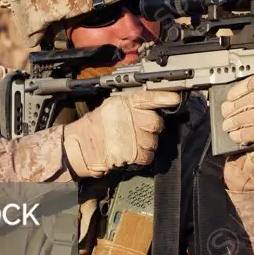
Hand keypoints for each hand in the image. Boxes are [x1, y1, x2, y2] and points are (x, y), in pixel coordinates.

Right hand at [63, 90, 180, 177]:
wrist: (78, 147)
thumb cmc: (93, 128)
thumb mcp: (110, 108)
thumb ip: (131, 106)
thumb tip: (151, 109)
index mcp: (123, 104)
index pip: (149, 97)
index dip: (164, 98)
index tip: (175, 99)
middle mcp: (128, 118)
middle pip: (156, 122)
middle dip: (152, 128)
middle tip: (140, 131)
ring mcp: (131, 136)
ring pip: (154, 141)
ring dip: (146, 144)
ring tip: (131, 143)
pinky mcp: (131, 154)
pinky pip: (148, 156)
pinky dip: (143, 157)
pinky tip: (132, 153)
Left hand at [221, 75, 253, 190]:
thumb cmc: (252, 133)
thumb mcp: (248, 113)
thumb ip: (242, 102)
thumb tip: (228, 98)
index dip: (241, 88)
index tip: (229, 96)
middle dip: (235, 106)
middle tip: (225, 113)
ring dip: (236, 120)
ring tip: (228, 126)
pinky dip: (243, 133)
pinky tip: (236, 136)